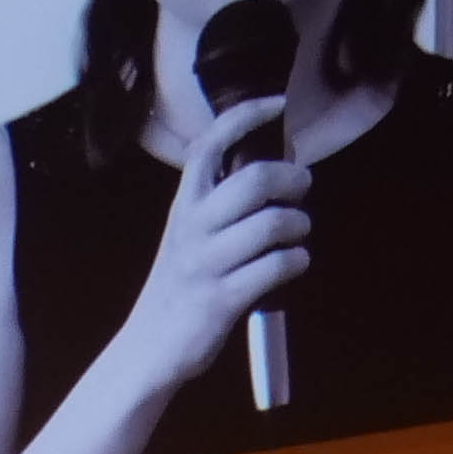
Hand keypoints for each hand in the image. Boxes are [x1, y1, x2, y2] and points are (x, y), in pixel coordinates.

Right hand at [114, 92, 310, 394]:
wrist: (150, 348)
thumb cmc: (179, 288)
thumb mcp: (188, 235)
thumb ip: (219, 205)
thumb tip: (272, 174)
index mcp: (184, 205)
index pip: (211, 144)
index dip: (247, 116)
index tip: (278, 105)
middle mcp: (193, 227)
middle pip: (255, 179)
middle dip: (292, 179)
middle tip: (302, 188)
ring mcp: (207, 263)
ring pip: (272, 224)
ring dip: (299, 225)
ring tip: (298, 234)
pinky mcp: (223, 298)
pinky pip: (275, 267)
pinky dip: (296, 261)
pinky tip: (295, 264)